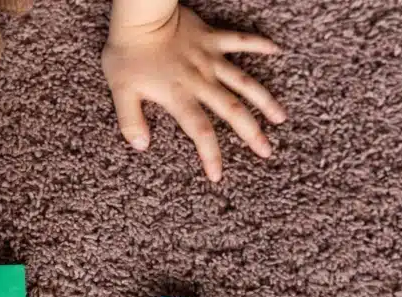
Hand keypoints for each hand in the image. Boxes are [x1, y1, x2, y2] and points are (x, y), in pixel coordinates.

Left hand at [102, 5, 285, 180]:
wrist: (140, 15)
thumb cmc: (127, 54)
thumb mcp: (120, 91)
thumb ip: (130, 121)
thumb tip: (141, 146)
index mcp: (179, 96)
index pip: (200, 132)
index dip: (210, 155)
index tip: (218, 175)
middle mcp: (200, 81)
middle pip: (232, 111)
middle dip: (251, 133)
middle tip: (267, 152)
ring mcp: (210, 59)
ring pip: (244, 82)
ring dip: (264, 100)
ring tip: (281, 118)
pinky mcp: (213, 38)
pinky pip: (241, 40)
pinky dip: (259, 44)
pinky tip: (277, 51)